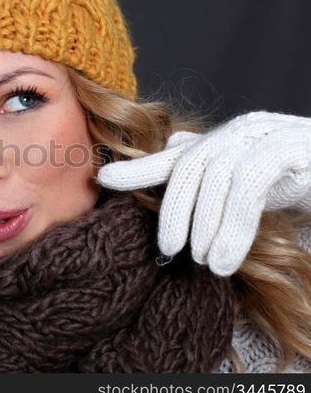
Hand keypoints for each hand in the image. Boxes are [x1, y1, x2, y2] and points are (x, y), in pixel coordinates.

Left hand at [96, 111, 310, 275]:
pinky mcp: (289, 148)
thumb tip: (175, 146)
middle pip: (191, 167)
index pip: (175, 156)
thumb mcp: (248, 177)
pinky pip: (250, 186)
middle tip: (168, 249)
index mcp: (224, 138)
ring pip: (218, 178)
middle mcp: (240, 131)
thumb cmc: (299, 175)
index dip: (138, 168)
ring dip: (205, 225)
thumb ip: (213, 167)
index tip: (102, 179)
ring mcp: (265, 135)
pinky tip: (225, 259)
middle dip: (173, 209)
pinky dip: (234, 226)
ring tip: (202, 262)